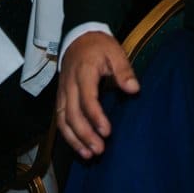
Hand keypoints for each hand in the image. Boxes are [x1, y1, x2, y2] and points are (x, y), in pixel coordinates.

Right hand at [57, 30, 138, 158]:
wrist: (78, 37)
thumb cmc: (99, 46)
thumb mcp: (115, 52)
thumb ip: (124, 71)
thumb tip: (134, 89)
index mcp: (83, 73)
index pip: (87, 99)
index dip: (96, 117)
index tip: (107, 131)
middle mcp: (69, 85)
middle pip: (72, 114)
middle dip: (85, 134)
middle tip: (99, 149)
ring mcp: (62, 93)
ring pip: (63, 120)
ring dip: (74, 139)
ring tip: (88, 155)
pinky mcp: (60, 98)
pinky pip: (60, 120)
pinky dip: (68, 135)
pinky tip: (79, 147)